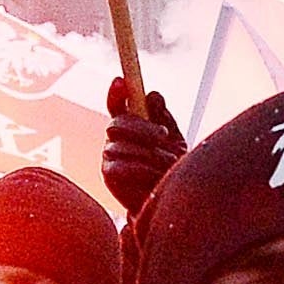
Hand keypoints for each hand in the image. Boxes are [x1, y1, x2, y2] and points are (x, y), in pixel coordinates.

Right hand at [102, 77, 184, 213]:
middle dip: (141, 127)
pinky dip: (143, 170)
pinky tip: (156, 176)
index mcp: (130, 127)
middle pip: (117, 123)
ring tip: (169, 163)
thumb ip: (163, 118)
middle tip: (162, 134)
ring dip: (150, 154)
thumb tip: (152, 94)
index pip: (117, 105)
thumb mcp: (173, 139)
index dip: (116, 92)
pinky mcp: (110, 175)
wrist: (170, 202)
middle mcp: (116, 139)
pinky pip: (122, 166)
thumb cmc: (171, 169)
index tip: (121, 81)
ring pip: (123, 146)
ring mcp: (110, 156)